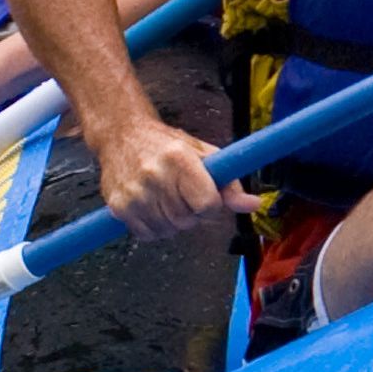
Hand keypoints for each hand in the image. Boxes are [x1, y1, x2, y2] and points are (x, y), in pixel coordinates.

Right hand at [86, 115, 253, 241]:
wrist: (122, 136)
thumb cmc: (168, 146)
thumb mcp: (203, 154)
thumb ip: (229, 183)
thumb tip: (254, 204)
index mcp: (180, 159)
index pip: (206, 204)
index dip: (211, 205)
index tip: (206, 196)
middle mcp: (155, 176)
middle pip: (187, 220)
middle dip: (191, 213)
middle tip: (183, 194)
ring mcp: (135, 193)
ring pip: (168, 230)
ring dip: (172, 222)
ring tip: (166, 198)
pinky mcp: (118, 207)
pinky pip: (147, 235)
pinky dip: (154, 228)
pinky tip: (152, 207)